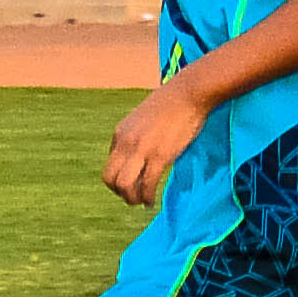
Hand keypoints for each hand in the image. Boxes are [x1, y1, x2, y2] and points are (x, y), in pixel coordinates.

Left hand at [101, 79, 207, 207]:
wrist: (188, 93)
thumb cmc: (170, 104)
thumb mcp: (142, 119)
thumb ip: (136, 136)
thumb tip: (139, 154)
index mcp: (120, 134)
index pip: (109, 165)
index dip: (118, 179)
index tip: (130, 185)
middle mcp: (126, 143)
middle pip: (110, 178)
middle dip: (119, 193)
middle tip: (132, 199)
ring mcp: (142, 150)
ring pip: (124, 185)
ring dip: (132, 199)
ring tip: (142, 203)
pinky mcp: (160, 155)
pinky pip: (147, 184)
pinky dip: (147, 198)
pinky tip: (152, 202)